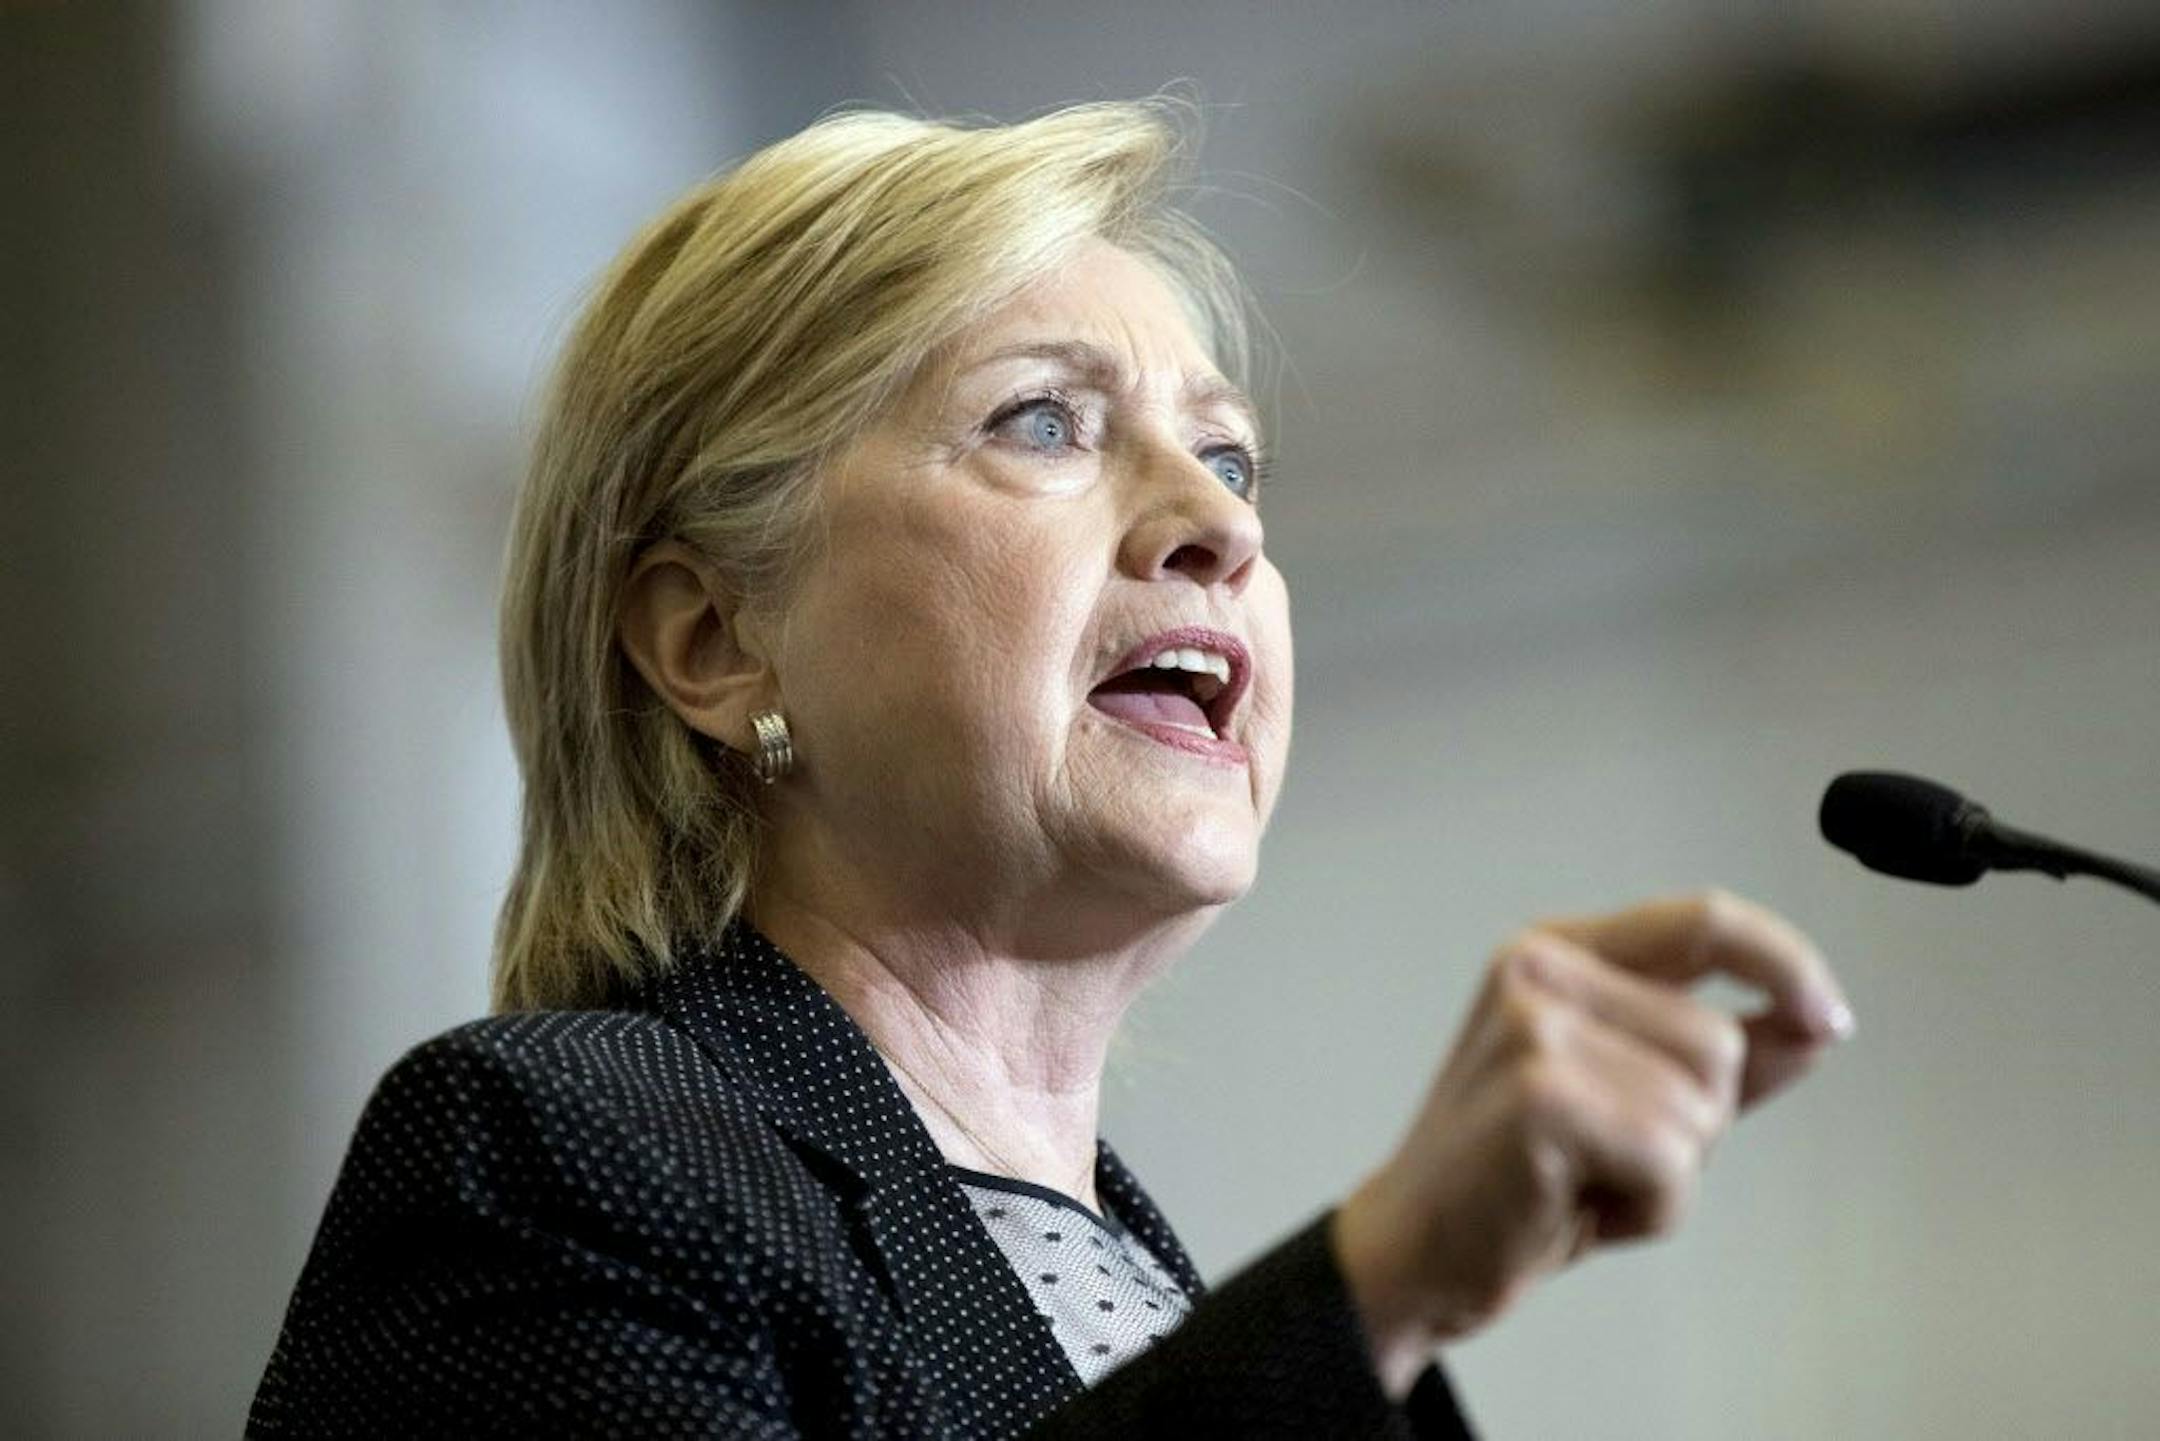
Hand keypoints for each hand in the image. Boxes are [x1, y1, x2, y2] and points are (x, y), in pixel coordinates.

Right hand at [1330, 890, 1853, 1396]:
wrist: (1414, 1250)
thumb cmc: (1511, 1177)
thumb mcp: (1628, 1098)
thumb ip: (1720, 1055)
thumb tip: (1816, 1024)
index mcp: (1558, 953)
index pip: (1702, 920)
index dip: (1785, 961)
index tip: (1829, 1016)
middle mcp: (1539, 971)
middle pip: (1716, 1039)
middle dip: (1694, 1122)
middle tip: (1607, 1153)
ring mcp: (1533, 1026)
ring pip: (1701, 1102)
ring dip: (1669, 1171)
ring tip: (1587, 1178)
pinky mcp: (1540, 1095)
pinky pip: (1670, 1157)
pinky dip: (1649, 1205)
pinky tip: (1579, 1203)